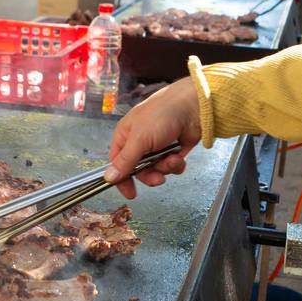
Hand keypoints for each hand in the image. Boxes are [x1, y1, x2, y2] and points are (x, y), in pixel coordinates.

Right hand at [105, 79, 202, 198]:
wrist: (193, 107)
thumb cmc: (162, 115)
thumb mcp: (139, 140)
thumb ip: (125, 161)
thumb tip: (108, 178)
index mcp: (126, 136)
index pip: (118, 163)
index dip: (122, 179)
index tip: (130, 192)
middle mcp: (141, 142)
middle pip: (139, 170)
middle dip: (150, 175)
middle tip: (158, 178)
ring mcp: (158, 146)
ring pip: (157, 170)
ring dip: (165, 168)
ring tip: (172, 158)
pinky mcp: (173, 150)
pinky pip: (171, 166)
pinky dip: (176, 164)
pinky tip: (180, 156)